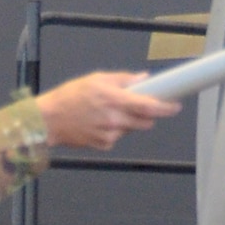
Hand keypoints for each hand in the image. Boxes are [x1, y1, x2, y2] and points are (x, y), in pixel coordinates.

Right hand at [35, 72, 179, 150]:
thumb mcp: (96, 79)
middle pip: (145, 121)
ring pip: (130, 128)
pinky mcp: (104, 145)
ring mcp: (110, 134)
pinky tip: (98, 123)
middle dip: (145, 114)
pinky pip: (117, 137)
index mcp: (114, 100)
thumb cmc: (69, 98)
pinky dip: (114, 130)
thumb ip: (123, 80)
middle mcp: (115, 119)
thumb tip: (143, 79)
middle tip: (134, 105)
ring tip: (106, 112)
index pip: (148, 106)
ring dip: (126, 121)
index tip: (175, 105)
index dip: (165, 107)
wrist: (49, 120)